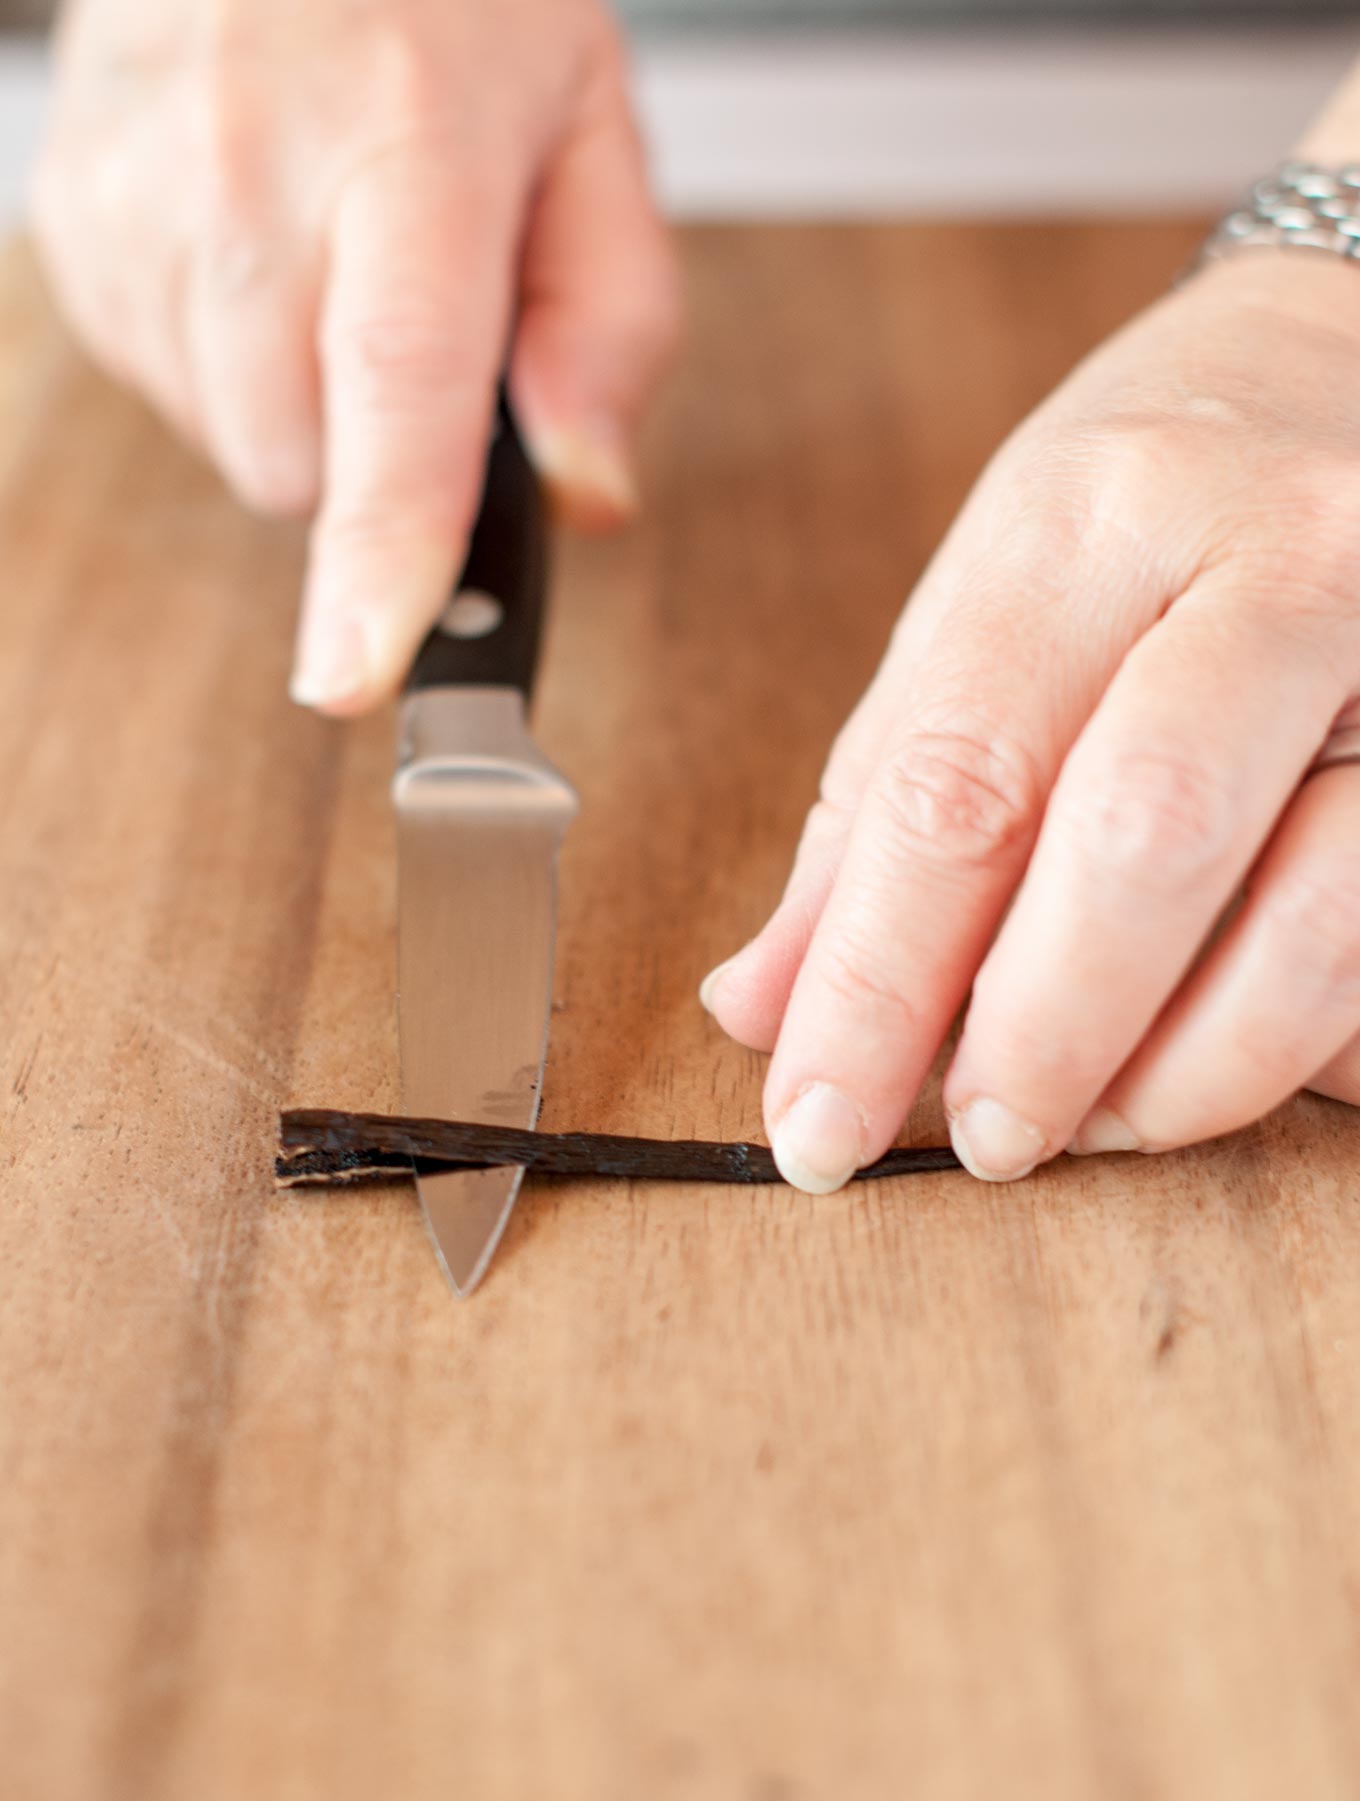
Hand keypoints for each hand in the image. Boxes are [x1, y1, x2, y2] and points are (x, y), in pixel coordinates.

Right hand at [32, 0, 679, 710]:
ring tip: (336, 261)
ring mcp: (138, 194)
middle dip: (376, 454)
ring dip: (305, 409)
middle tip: (412, 319)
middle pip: (303, 463)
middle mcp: (250, 163)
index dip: (380, 547)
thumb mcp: (590, 134)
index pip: (394, 379)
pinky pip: (171, 390)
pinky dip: (235, 365)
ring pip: (237, 445)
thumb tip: (582, 493)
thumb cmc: (454, 7)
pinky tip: (265, 256)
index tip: (357, 674)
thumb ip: (614, 325)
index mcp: (410, 139)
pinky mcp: (78, 224)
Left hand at [703, 252, 1359, 1189]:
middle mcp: (1261, 557)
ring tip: (1102, 1114)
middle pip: (1138, 837)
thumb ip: (876, 813)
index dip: (874, 988)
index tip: (816, 1125)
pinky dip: (1309, 1033)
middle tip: (982, 1139)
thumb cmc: (1144, 504)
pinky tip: (1227, 1054)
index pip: (953, 786)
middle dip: (1041, 1032)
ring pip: (1320, 904)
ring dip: (1190, 1067)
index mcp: (1079, 525)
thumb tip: (761, 1006)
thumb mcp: (980, 608)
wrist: (1352, 356)